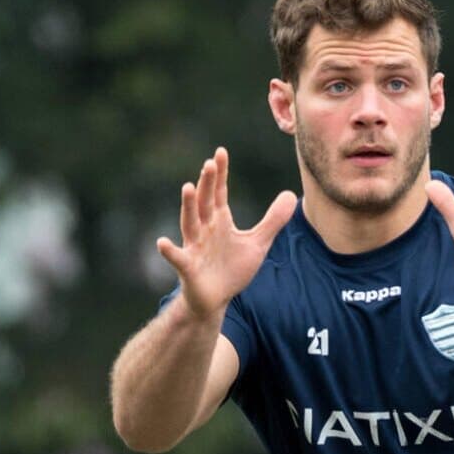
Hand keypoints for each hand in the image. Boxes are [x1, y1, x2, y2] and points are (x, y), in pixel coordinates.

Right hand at [157, 147, 296, 319]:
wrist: (216, 300)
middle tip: (209, 164)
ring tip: (188, 188)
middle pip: (205, 203)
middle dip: (207, 184)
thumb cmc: (232, 269)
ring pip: (189, 223)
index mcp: (219, 221)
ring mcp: (194, 247)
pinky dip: (170, 251)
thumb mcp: (258, 243)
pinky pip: (177, 258)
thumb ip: (273, 220)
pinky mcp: (188, 268)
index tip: (221, 152)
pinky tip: (162, 243)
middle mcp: (204, 229)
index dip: (220, 174)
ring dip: (188, 206)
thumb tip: (291, 195)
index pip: (219, 192)